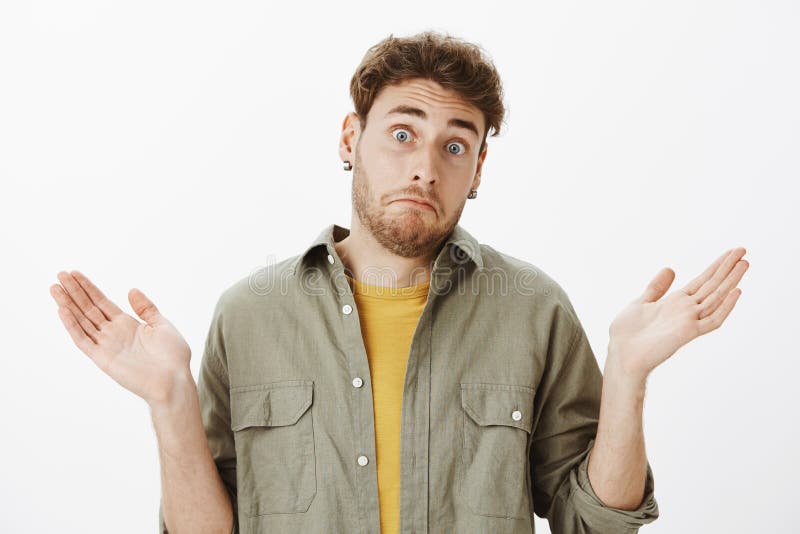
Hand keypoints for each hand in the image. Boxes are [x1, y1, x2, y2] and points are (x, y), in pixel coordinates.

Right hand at [50, 270, 192, 407]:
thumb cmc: (172, 356)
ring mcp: (106, 345)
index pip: (102, 303)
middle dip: (74, 292)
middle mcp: (113, 333)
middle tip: (60, 274)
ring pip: (81, 321)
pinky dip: (72, 325)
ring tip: (54, 288)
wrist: (173, 380)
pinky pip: (83, 340)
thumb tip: (131, 290)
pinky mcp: (102, 358)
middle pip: (88, 309)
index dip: (88, 288)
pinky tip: (62, 310)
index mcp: (127, 325)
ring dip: (68, 304)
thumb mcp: (162, 325)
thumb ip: (146, 308)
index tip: (75, 274)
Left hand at [607, 247, 748, 379]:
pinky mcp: (688, 332)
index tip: (730, 253)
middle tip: (743, 250)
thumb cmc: (627, 333)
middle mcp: (686, 310)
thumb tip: (670, 269)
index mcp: (675, 302)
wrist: (621, 354)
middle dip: (727, 268)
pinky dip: (724, 307)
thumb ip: (656, 288)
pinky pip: (712, 320)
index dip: (716, 267)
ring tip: (744, 263)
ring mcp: (689, 321)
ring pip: (716, 297)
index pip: (701, 281)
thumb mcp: (641, 302)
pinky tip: (735, 292)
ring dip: (730, 280)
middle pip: (711, 285)